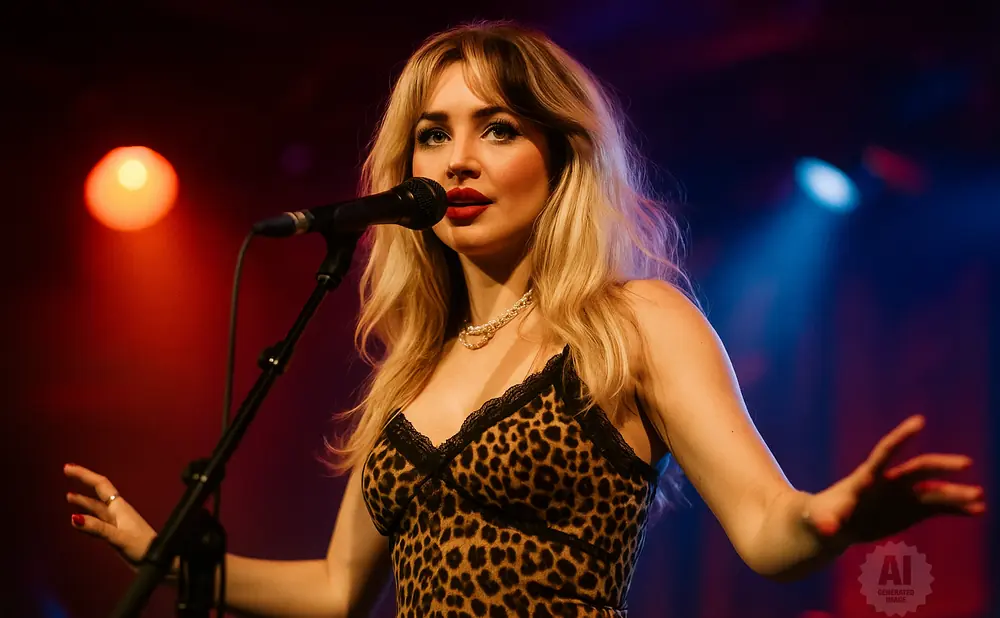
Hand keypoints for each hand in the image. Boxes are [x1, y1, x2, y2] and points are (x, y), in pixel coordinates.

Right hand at [64, 463, 158, 570]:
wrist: (158, 560)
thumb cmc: (142, 547)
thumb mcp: (118, 537)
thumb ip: (97, 528)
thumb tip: (74, 518)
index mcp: (119, 507)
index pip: (100, 485)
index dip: (84, 475)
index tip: (69, 468)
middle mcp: (117, 510)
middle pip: (97, 491)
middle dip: (83, 481)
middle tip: (67, 472)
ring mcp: (116, 520)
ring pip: (96, 506)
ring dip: (83, 500)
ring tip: (68, 496)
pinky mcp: (115, 531)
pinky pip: (98, 518)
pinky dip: (87, 515)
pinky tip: (80, 518)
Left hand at [801, 415, 984, 546]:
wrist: (832, 527)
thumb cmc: (820, 518)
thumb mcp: (818, 520)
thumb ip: (824, 522)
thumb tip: (826, 529)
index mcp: (866, 478)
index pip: (885, 452)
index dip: (901, 437)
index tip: (919, 421)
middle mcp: (889, 483)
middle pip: (918, 469)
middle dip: (940, 466)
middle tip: (966, 463)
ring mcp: (902, 496)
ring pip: (934, 491)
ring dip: (956, 494)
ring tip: (979, 498)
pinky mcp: (910, 511)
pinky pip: (938, 508)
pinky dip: (956, 509)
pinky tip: (977, 511)